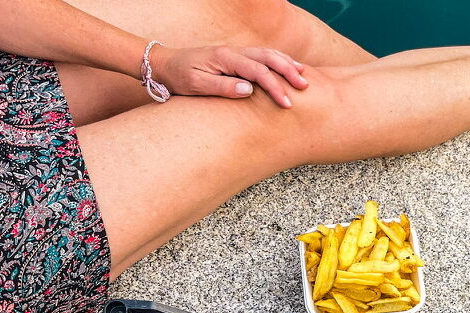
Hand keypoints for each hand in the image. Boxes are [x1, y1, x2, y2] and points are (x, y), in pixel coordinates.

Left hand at [152, 45, 307, 107]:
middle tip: (304, 87)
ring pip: (267, 54)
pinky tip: (288, 68)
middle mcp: (233, 52)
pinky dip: (277, 61)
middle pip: (268, 57)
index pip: (257, 71)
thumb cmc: (180, 77)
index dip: (274, 87)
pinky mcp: (235, 58)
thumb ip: (223, 87)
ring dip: (286, 64)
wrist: (165, 65)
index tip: (286, 103)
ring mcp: (235, 53)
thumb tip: (248, 90)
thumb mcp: (197, 85)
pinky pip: (261, 57)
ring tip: (304, 75)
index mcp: (225, 58)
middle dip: (288, 72)